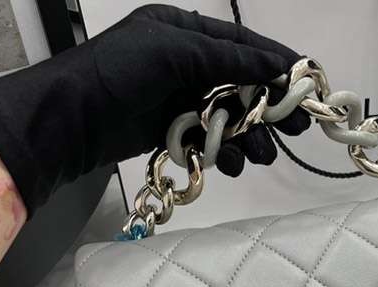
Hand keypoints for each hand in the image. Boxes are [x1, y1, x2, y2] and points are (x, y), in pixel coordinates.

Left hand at [0, 4, 309, 215]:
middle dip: (270, 108)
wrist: (72, 119)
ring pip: (230, 118)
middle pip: (242, 85)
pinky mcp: (174, 132)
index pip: (241, 45)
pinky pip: (211, 141)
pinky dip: (225, 153)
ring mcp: (180, 100)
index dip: (276, 62)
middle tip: (297, 129)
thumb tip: (278, 64)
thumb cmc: (120, 72)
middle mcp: (187, 63)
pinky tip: (233, 163)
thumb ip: (229, 59)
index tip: (306, 80)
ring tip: (263, 155)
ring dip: (250, 137)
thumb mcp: (176, 51)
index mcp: (185, 32)